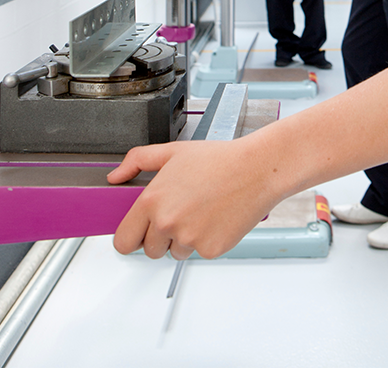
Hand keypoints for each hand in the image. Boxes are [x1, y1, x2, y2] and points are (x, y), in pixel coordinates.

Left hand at [107, 138, 278, 259]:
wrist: (255, 169)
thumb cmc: (218, 159)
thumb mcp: (172, 151)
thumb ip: (137, 160)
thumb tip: (115, 176)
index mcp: (152, 201)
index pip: (122, 241)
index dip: (131, 236)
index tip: (139, 231)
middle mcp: (167, 223)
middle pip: (148, 250)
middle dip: (160, 237)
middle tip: (179, 214)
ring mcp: (188, 239)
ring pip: (174, 253)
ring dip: (183, 239)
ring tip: (200, 211)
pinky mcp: (210, 250)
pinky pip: (199, 253)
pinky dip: (205, 240)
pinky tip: (215, 218)